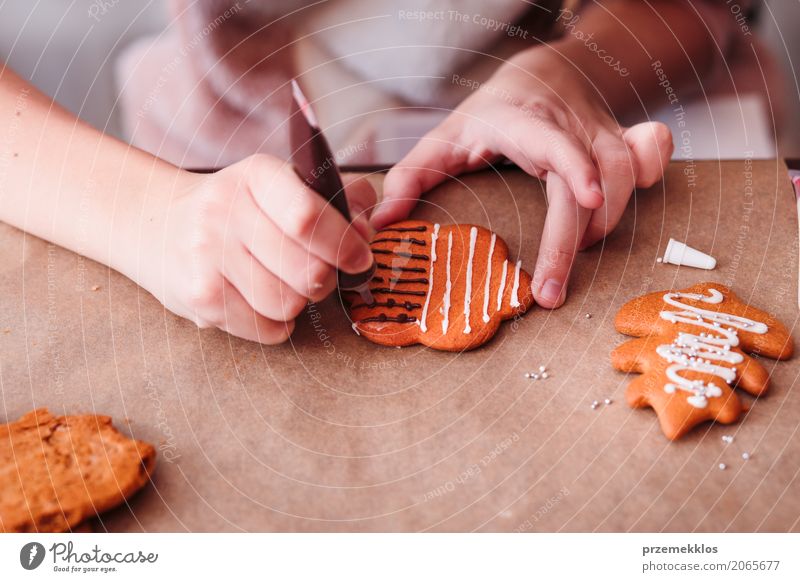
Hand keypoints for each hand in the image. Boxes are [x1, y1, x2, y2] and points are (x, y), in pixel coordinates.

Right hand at [136, 154, 375, 343]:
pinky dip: (276, 324)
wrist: (152, 223)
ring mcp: (207, 256)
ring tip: (281, 284)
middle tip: (317, 273)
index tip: (361, 260)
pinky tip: (261, 301)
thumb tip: (367, 231)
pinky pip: (266, 329)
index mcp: (257, 175)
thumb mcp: (279, 186)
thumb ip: (334, 201)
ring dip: (299, 302)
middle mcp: (225, 211)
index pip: (308, 217)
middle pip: (308, 270)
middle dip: (326, 279)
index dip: (345, 245)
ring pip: (289, 304)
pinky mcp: (198, 298)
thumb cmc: (236, 208)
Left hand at [373, 49, 672, 307]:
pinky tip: (626, 204)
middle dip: (572, 243)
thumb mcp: (444, 137)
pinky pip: (648, 158)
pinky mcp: (618, 142)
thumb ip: (410, 176)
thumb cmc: (491, 113)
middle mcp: (568, 126)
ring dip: (600, 226)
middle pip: (587, 182)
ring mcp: (598, 133)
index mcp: (523, 121)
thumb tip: (381, 223)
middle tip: (550, 293)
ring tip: (570, 257)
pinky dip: (647, 179)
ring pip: (621, 177)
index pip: (556, 141)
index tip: (588, 202)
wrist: (543, 75)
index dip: (577, 167)